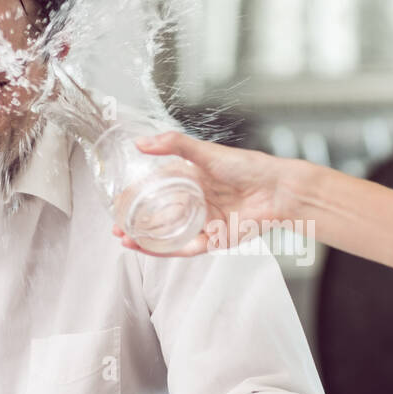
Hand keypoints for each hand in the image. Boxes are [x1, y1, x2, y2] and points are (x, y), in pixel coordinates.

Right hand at [113, 132, 303, 256]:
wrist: (277, 189)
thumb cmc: (247, 166)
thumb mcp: (205, 152)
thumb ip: (174, 145)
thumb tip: (141, 143)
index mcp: (192, 181)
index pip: (156, 191)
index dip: (136, 199)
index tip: (118, 203)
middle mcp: (196, 203)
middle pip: (158, 218)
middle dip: (135, 224)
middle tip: (116, 227)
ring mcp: (204, 223)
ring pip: (168, 236)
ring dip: (145, 240)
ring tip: (124, 239)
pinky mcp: (214, 240)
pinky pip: (185, 248)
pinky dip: (165, 250)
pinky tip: (147, 248)